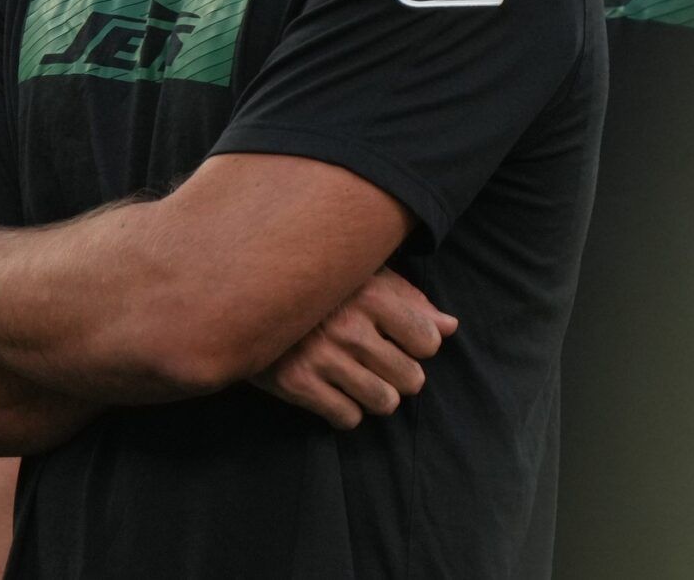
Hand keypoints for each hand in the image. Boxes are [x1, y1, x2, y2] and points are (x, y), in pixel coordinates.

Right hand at [250, 268, 457, 428]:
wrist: (242, 293)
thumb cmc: (317, 282)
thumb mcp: (363, 275)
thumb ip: (410, 300)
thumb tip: (450, 327)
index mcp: (371, 294)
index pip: (429, 341)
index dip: (420, 343)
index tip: (402, 338)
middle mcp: (349, 328)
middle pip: (412, 379)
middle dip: (401, 374)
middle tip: (380, 362)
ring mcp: (321, 358)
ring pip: (384, 403)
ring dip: (378, 395)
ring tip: (362, 378)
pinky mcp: (295, 384)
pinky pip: (347, 418)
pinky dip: (347, 411)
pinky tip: (335, 390)